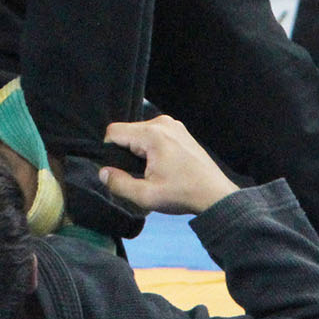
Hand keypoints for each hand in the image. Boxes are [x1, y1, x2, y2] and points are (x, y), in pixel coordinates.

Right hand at [98, 115, 239, 215]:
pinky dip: (151, 148)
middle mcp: (162, 122)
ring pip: (140, 133)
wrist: (215, 195)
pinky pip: (154, 134)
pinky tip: (163, 166)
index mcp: (152, 134)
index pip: (113, 131)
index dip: (108, 151)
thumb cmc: (182, 194)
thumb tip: (103, 172)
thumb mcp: (146, 196)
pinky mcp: (180, 130)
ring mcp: (173, 124)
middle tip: (140, 175)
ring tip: (153, 172)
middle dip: (125, 152)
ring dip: (139, 151)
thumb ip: (118, 184)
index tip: (120, 171)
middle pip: (127, 131)